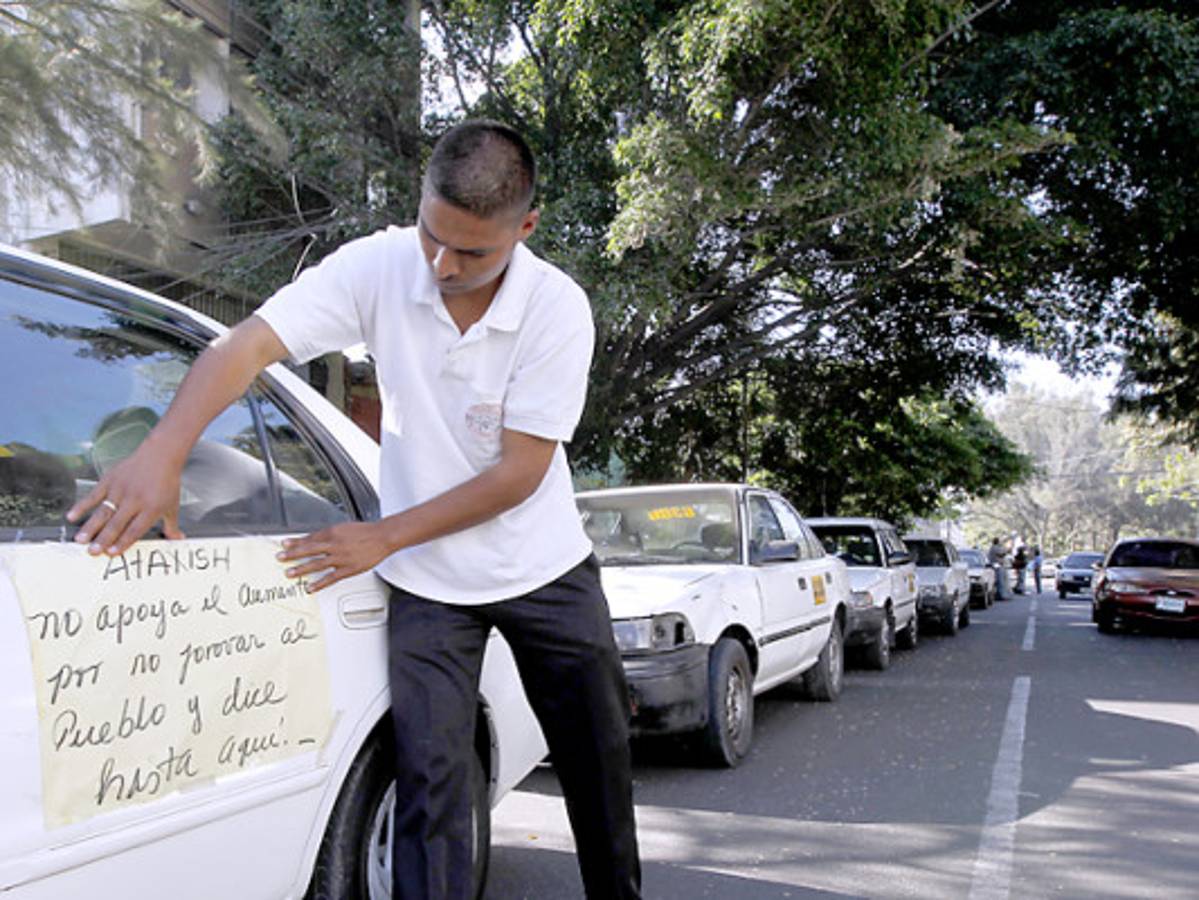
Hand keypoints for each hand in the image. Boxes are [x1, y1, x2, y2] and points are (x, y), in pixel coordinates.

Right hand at [67, 449, 184, 555]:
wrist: (160, 455)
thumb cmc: (167, 482)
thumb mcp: (172, 505)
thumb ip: (172, 525)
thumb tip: (177, 540)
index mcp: (151, 508)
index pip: (135, 529)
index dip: (123, 542)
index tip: (111, 553)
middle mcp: (135, 500)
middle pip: (117, 523)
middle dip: (103, 539)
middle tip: (92, 552)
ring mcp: (120, 490)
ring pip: (103, 511)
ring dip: (91, 527)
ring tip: (80, 540)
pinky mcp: (110, 480)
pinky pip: (93, 495)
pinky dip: (81, 506)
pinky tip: (71, 516)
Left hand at [277, 521, 394, 592]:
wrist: (382, 537)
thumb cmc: (366, 532)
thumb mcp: (344, 527)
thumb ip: (330, 534)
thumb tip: (316, 539)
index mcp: (333, 532)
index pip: (310, 538)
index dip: (296, 542)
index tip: (285, 544)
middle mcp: (334, 545)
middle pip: (309, 550)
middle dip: (293, 554)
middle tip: (280, 557)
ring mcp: (341, 558)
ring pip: (317, 563)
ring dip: (301, 568)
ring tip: (289, 573)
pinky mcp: (348, 569)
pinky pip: (331, 578)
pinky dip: (319, 583)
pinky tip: (310, 587)